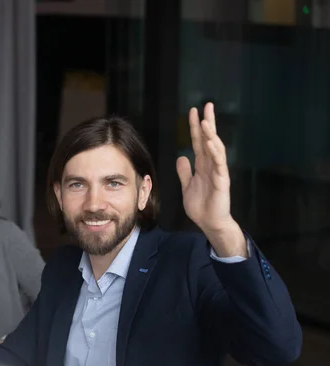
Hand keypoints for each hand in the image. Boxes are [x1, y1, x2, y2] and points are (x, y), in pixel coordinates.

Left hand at [176, 103, 232, 232]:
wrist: (210, 223)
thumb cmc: (201, 206)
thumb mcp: (187, 186)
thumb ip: (184, 172)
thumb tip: (181, 157)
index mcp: (202, 166)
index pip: (199, 142)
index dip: (196, 127)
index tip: (193, 111)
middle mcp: (211, 165)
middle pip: (209, 140)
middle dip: (208, 123)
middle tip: (207, 105)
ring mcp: (218, 172)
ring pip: (215, 149)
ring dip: (211, 134)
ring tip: (206, 121)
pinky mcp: (222, 181)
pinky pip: (219, 164)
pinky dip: (215, 152)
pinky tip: (210, 142)